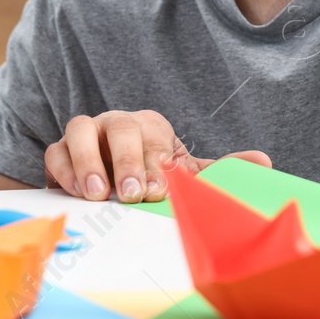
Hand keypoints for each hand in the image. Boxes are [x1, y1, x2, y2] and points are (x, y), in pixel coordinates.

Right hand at [44, 110, 272, 202]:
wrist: (111, 182)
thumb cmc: (152, 174)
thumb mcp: (184, 173)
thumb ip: (217, 169)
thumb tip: (264, 161)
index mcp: (150, 125)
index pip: (152, 137)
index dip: (155, 163)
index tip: (159, 192)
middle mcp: (117, 123)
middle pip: (119, 127)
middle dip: (126, 160)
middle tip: (133, 195)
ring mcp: (86, 134)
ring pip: (80, 128)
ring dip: (88, 161)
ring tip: (98, 194)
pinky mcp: (59, 152)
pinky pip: (55, 152)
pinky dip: (64, 170)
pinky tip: (77, 193)